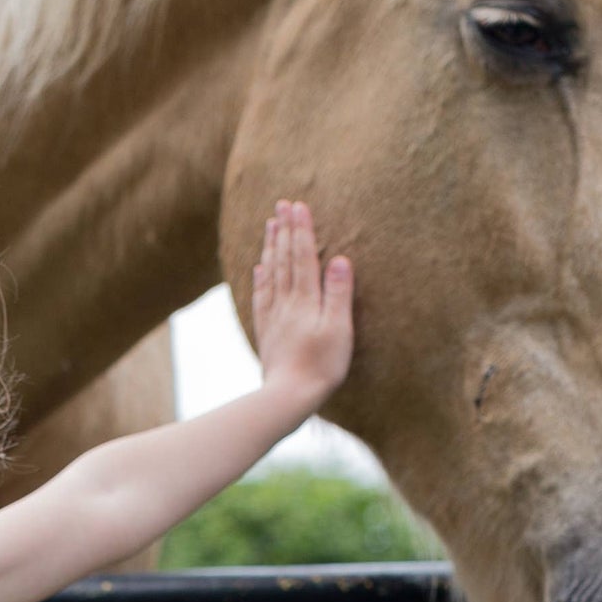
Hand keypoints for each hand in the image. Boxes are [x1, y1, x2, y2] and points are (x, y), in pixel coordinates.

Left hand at [252, 200, 352, 410]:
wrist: (288, 396)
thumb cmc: (320, 366)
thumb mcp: (339, 330)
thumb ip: (339, 294)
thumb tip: (341, 260)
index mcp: (306, 300)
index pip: (304, 256)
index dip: (302, 230)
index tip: (299, 206)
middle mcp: (287, 303)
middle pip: (285, 259)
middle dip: (285, 230)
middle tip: (282, 205)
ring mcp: (274, 317)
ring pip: (271, 273)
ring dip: (272, 247)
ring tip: (270, 225)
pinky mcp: (267, 332)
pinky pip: (262, 297)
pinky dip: (261, 278)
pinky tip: (260, 268)